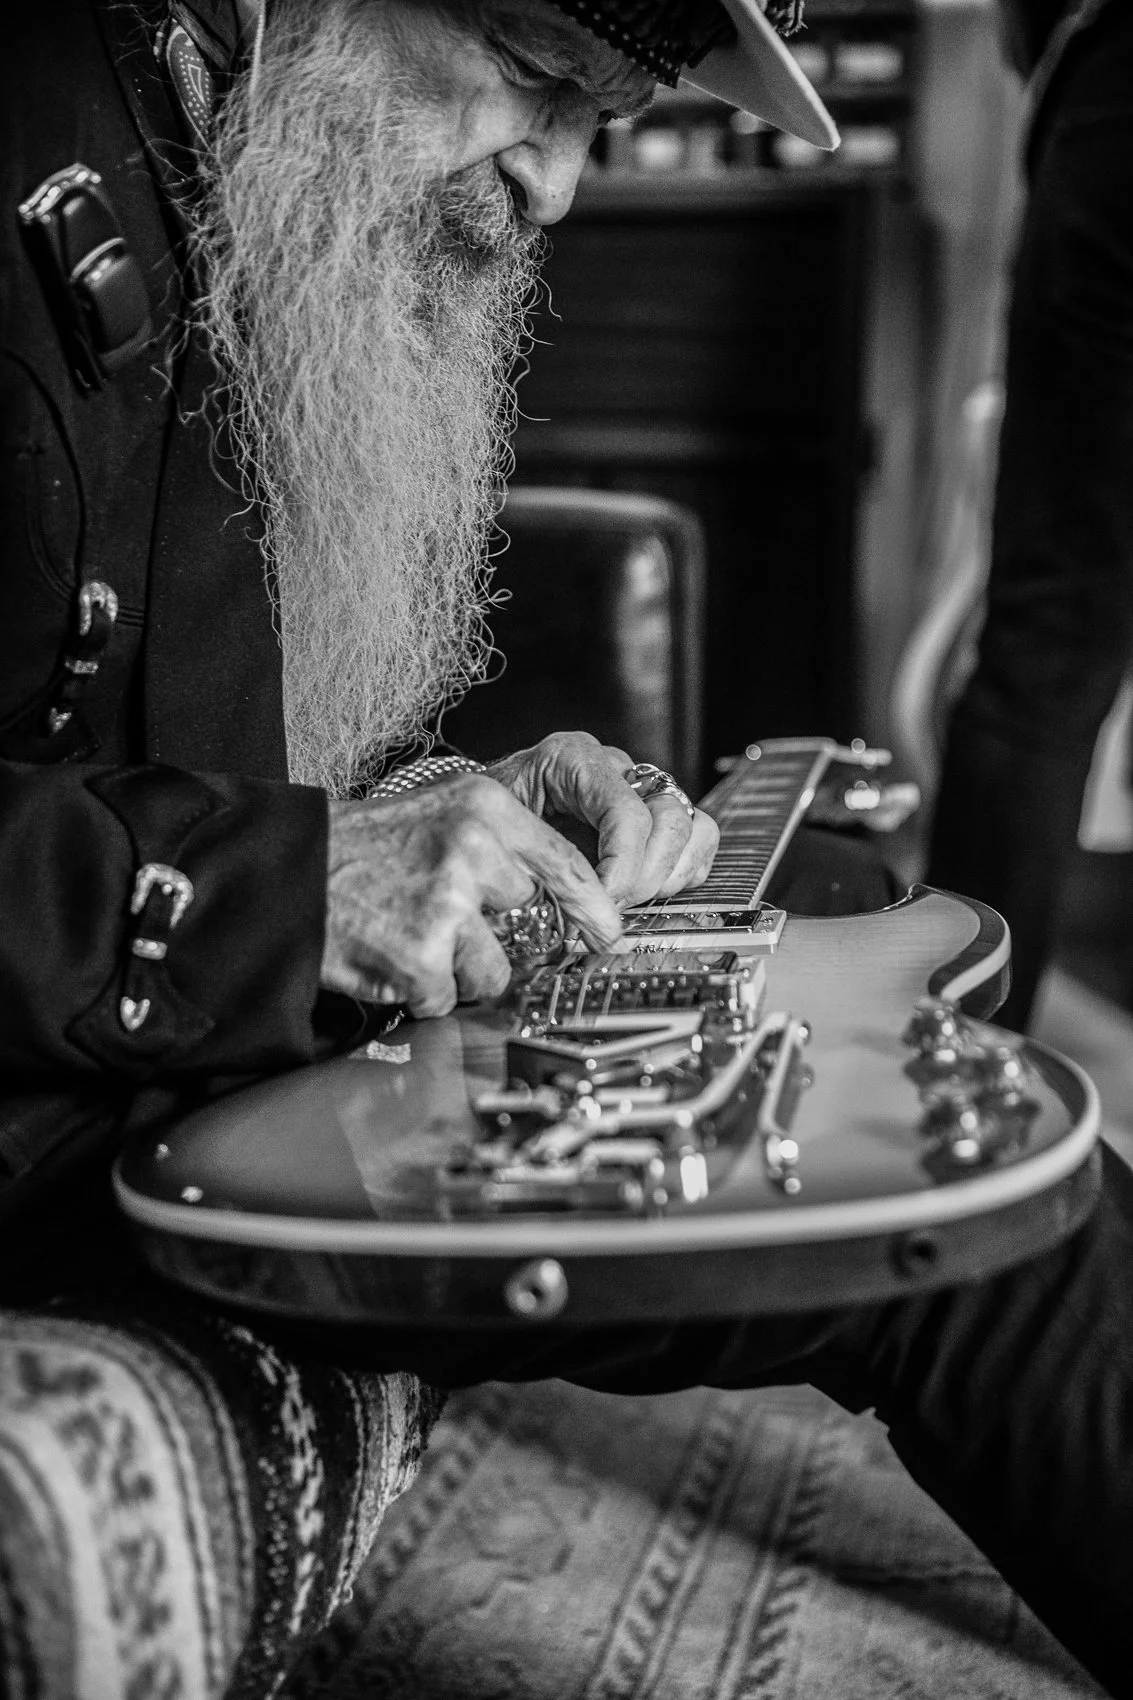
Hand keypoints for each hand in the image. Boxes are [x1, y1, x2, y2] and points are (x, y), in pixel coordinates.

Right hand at [321, 773, 626, 1016]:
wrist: (292, 869)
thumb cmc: (367, 848)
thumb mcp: (443, 816)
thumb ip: (503, 849)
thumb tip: (562, 901)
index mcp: (485, 809)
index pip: (567, 865)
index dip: (593, 907)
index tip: (607, 930)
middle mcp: (473, 850)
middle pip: (530, 921)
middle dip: (499, 933)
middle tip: (450, 920)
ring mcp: (448, 904)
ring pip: (493, 970)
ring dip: (459, 970)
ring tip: (414, 936)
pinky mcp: (422, 955)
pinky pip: (447, 997)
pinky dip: (421, 991)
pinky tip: (392, 956)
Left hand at [486, 732, 719, 907]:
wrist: (482, 807)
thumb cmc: (487, 816)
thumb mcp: (497, 829)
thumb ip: (537, 861)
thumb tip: (579, 911)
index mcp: (572, 759)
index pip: (626, 812)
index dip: (623, 867)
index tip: (605, 902)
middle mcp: (615, 767)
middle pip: (669, 819)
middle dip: (645, 877)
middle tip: (611, 908)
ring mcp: (640, 789)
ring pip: (693, 828)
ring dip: (667, 876)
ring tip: (629, 900)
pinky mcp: (655, 815)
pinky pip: (698, 840)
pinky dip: (681, 873)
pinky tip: (645, 892)